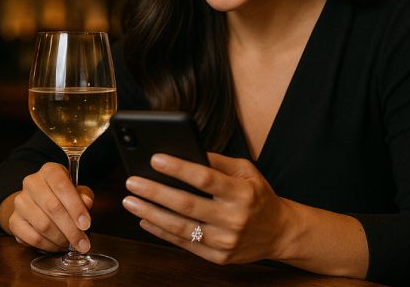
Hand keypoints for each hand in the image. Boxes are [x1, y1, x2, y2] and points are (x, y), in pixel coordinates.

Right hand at [5, 162, 94, 252]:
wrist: (37, 203)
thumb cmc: (62, 196)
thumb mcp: (77, 191)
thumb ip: (84, 195)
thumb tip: (86, 202)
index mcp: (50, 171)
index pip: (61, 186)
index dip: (76, 207)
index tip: (86, 224)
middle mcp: (31, 183)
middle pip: (53, 207)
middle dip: (71, 229)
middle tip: (83, 243)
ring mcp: (20, 202)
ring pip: (43, 225)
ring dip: (61, 238)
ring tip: (71, 243)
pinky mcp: (13, 221)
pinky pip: (33, 238)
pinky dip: (49, 246)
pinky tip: (58, 245)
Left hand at [121, 152, 290, 264]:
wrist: (279, 233)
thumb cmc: (258, 196)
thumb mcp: (246, 171)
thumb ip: (218, 161)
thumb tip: (185, 151)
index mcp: (242, 193)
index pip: (205, 179)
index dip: (178, 169)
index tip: (155, 159)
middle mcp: (234, 218)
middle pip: (187, 204)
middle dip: (155, 192)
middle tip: (132, 181)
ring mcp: (226, 241)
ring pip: (181, 227)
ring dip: (151, 213)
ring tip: (131, 200)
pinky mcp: (218, 257)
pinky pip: (184, 244)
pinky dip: (161, 232)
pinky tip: (145, 219)